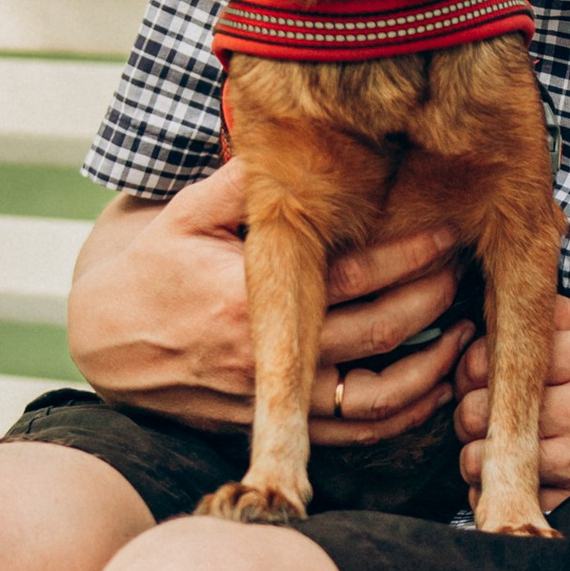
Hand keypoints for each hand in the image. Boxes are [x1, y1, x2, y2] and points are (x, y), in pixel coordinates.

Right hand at [68, 164, 471, 444]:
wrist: (103, 344)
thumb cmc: (153, 267)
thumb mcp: (186, 213)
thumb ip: (243, 181)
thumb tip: (292, 136)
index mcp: (248, 295)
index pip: (352, 275)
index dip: (409, 253)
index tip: (448, 230)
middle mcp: (265, 354)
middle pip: (379, 330)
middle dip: (435, 299)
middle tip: (467, 271)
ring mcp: (273, 398)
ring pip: (379, 395)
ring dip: (434, 367)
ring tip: (466, 332)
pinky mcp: (274, 425)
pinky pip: (356, 434)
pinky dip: (405, 413)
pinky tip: (435, 383)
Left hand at [460, 296, 569, 501]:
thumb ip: (558, 315)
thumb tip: (500, 299)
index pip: (503, 356)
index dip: (476, 362)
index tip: (482, 370)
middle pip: (482, 407)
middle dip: (470, 406)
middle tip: (484, 406)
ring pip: (481, 456)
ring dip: (473, 450)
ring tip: (494, 439)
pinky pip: (503, 493)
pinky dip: (492, 485)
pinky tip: (509, 469)